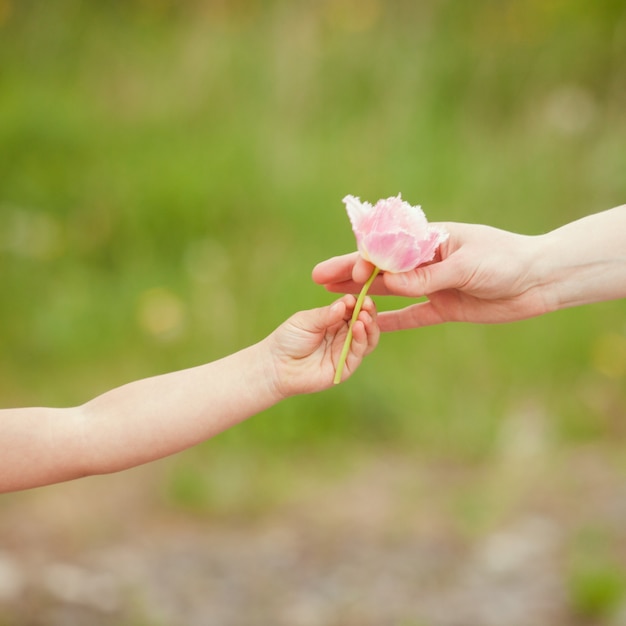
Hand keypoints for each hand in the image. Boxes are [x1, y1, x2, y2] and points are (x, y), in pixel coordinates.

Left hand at [266, 295, 378, 396]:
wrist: (276, 365)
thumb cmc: (288, 339)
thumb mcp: (306, 320)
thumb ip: (327, 314)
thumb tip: (348, 302)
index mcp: (335, 321)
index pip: (354, 310)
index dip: (360, 303)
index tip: (363, 295)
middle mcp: (343, 336)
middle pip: (365, 324)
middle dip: (369, 313)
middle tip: (368, 304)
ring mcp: (345, 352)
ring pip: (367, 339)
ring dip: (369, 327)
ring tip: (364, 316)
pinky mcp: (344, 367)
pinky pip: (358, 353)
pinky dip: (361, 339)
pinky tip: (358, 327)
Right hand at [312, 222, 553, 330]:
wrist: (539, 279)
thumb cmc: (507, 259)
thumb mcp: (466, 264)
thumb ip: (427, 276)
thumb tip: (390, 284)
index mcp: (429, 240)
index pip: (386, 248)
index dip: (362, 260)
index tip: (346, 274)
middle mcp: (425, 261)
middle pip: (380, 268)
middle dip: (349, 272)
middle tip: (318, 277)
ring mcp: (432, 284)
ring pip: (390, 290)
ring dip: (362, 294)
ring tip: (331, 295)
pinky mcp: (443, 306)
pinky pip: (411, 315)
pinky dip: (391, 320)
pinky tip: (371, 323)